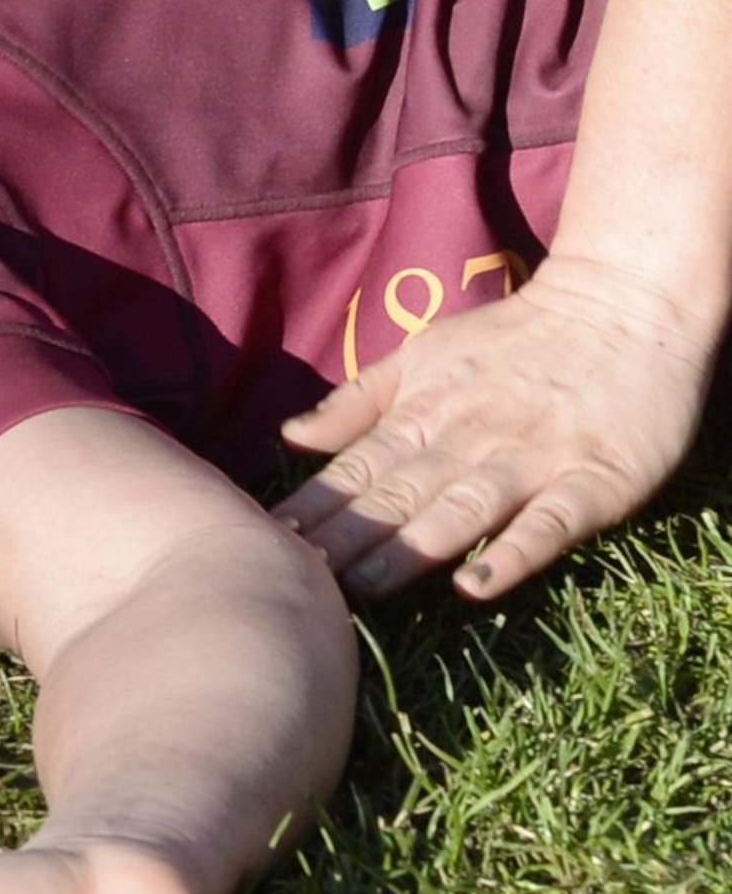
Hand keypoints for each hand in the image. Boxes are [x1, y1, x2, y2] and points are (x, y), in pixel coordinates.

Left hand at [275, 256, 712, 600]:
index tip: (270, 546)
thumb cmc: (513, 340)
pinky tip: (474, 585)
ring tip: (366, 589)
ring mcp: (533, 457)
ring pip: (462, 507)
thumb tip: (289, 439)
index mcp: (427, 409)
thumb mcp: (425, 356)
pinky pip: (549, 523)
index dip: (317, 508)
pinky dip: (512, 553)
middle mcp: (472, 435)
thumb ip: (359, 402)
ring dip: (412, 548)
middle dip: (348, 538)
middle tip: (302, 581)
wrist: (622, 304)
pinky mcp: (594, 480)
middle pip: (401, 493)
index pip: (360, 468)